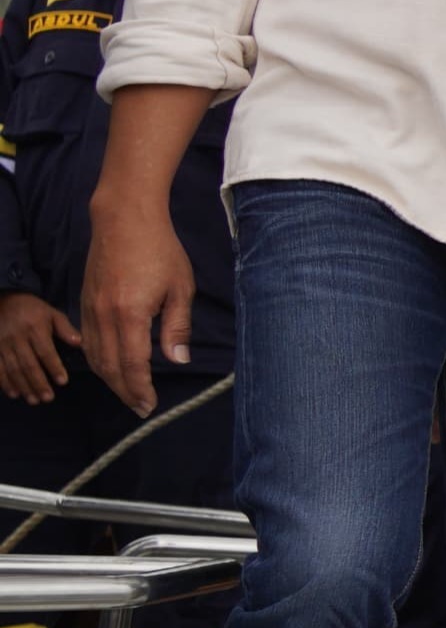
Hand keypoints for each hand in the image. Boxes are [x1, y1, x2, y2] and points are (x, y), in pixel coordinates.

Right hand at [0, 292, 76, 405]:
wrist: (3, 301)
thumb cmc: (33, 310)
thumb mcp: (52, 313)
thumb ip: (65, 329)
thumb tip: (79, 343)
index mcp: (35, 329)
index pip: (45, 351)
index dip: (54, 367)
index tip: (63, 382)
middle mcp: (17, 338)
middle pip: (28, 364)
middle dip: (38, 383)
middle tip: (48, 398)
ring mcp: (2, 345)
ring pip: (13, 369)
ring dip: (24, 386)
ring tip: (34, 400)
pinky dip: (5, 382)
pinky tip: (14, 394)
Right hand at [76, 205, 190, 416]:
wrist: (124, 220)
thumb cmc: (160, 250)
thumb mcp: (180, 288)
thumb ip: (178, 326)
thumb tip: (178, 359)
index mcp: (130, 314)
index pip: (132, 364)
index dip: (140, 388)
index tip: (149, 404)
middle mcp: (104, 316)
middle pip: (109, 366)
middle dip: (125, 390)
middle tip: (140, 407)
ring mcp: (89, 309)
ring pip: (94, 356)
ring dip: (110, 379)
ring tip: (128, 393)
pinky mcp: (84, 302)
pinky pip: (87, 341)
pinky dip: (97, 359)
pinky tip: (110, 367)